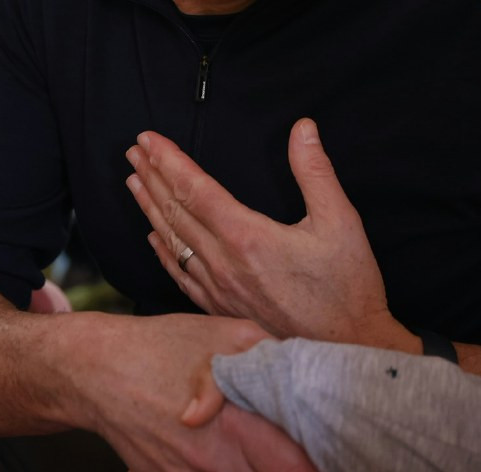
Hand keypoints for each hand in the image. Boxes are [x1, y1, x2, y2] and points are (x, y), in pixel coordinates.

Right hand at [76, 313, 312, 471]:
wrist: (95, 372)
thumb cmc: (161, 348)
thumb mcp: (226, 333)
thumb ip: (272, 356)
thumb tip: (309, 373)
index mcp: (236, 428)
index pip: (295, 466)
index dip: (317, 460)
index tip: (331, 450)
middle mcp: (213, 465)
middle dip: (290, 466)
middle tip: (301, 450)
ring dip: (255, 468)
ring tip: (262, 450)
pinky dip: (224, 470)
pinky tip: (227, 454)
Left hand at [125, 118, 414, 349]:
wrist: (344, 352)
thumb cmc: (347, 288)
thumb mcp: (340, 222)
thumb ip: (315, 171)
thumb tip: (303, 128)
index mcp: (247, 237)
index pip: (195, 189)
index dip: (169, 161)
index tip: (149, 139)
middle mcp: (224, 263)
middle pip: (176, 212)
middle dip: (152, 177)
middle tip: (134, 150)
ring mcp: (219, 289)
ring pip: (173, 242)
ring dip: (151, 208)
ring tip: (133, 182)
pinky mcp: (222, 309)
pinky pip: (182, 276)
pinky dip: (164, 252)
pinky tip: (154, 238)